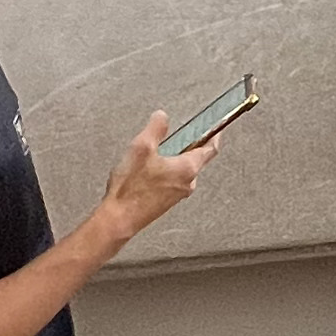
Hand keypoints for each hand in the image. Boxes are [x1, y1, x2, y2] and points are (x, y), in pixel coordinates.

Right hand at [92, 110, 217, 249]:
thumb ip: (155, 128)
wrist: (119, 218)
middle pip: (197, 159)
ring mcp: (177, 194)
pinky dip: (167, 170)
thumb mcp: (142, 147)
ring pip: (184, 170)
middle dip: (190, 145)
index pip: (210, 149)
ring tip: (160, 151)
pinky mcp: (166, 201)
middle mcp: (187, 182)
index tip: (216, 127)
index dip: (214, 135)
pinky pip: (173, 180)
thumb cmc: (131, 189)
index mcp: (187, 168)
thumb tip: (162, 117)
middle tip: (182, 134)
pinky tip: (150, 169)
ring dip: (176, 158)